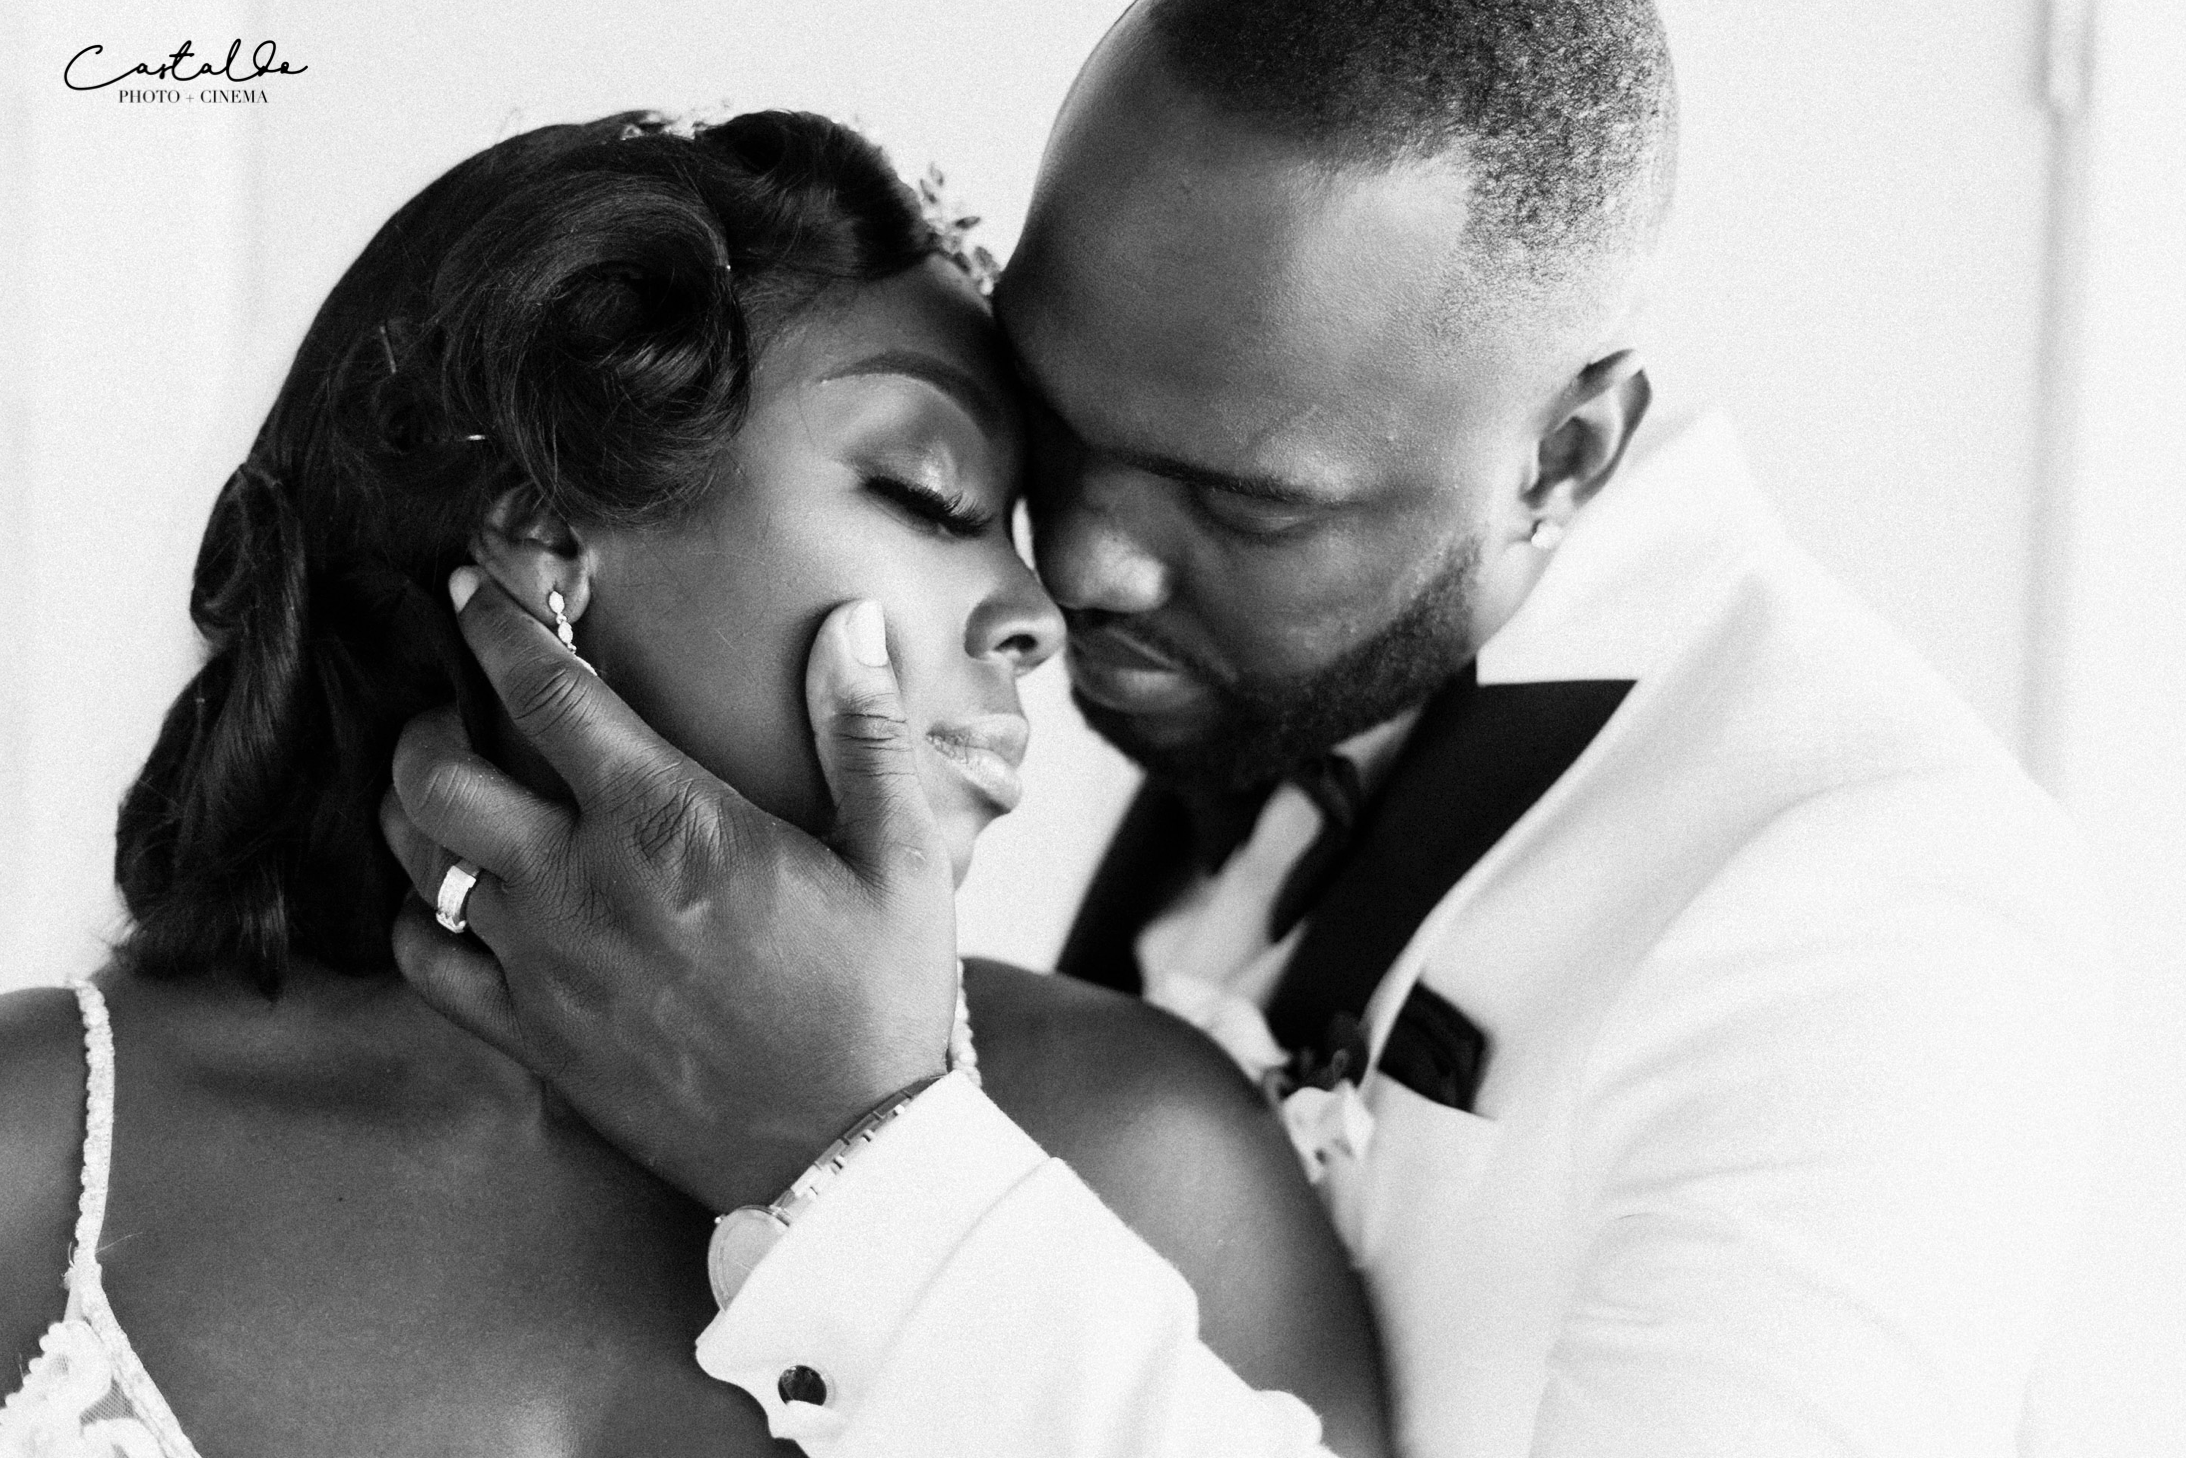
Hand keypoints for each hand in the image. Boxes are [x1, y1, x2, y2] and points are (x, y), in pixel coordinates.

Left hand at [380, 568, 958, 1212]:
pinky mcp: (533, 1040)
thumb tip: (847, 622)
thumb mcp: (902, 858)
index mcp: (669, 823)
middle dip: (430, 720)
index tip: (474, 588)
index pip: (546, 693)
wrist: (847, 1155)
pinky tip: (452, 903)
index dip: (497, 625)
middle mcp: (582, 885)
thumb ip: (865, 731)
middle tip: (458, 707)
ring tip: (444, 790)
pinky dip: (420, 918)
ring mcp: (545, 967)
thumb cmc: (879, 1002)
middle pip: (437, 774)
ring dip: (415, 811)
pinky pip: (426, 963)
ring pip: (419, 862)